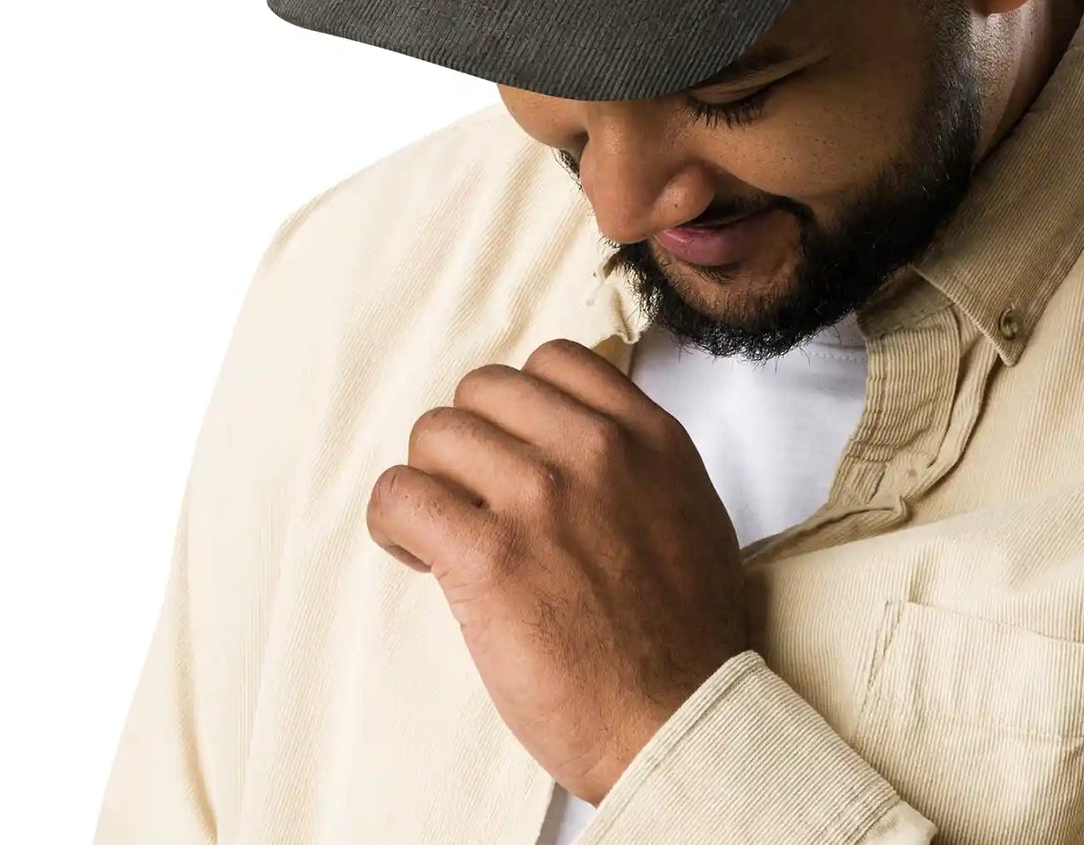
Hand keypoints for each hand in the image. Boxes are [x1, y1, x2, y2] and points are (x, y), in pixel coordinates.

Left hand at [365, 337, 751, 806]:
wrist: (677, 725)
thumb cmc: (683, 636)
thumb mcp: (687, 508)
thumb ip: (634, 457)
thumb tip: (569, 430)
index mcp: (647, 435)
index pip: (553, 359)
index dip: (519, 405)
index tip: (515, 450)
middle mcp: (594, 450)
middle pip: (482, 390)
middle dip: (469, 441)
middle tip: (474, 497)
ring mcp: (540, 498)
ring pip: (434, 433)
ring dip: (430, 480)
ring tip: (446, 531)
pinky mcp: (487, 557)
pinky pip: (401, 494)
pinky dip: (395, 522)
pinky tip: (420, 554)